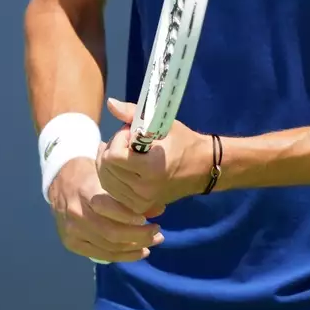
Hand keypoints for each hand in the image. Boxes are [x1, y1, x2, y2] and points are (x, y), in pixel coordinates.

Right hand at [47, 152, 165, 263]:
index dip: (130, 217)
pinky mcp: (71, 243)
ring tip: (152, 242)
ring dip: (134, 248)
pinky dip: (122, 256)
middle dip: (139, 236)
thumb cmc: (91, 175)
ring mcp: (72, 231)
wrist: (61, 180)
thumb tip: (159, 211)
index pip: (110, 209)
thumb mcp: (110, 176)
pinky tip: (138, 252)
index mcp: (86, 192)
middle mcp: (76, 214)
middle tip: (158, 233)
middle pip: (111, 233)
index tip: (148, 219)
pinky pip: (100, 255)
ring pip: (108, 247)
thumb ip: (132, 195)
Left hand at [96, 97, 210, 216]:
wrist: (203, 168)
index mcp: (151, 168)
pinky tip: (124, 168)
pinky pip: (113, 191)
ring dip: (112, 163)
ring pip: (106, 180)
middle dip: (113, 149)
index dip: (119, 140)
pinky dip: (114, 177)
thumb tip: (110, 102)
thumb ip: (132, 113)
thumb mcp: (161, 123)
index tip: (133, 134)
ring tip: (129, 154)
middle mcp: (144, 188)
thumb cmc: (184, 142)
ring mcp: (142, 201)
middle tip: (130, 142)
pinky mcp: (140, 207)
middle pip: (106, 168)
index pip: (113, 156)